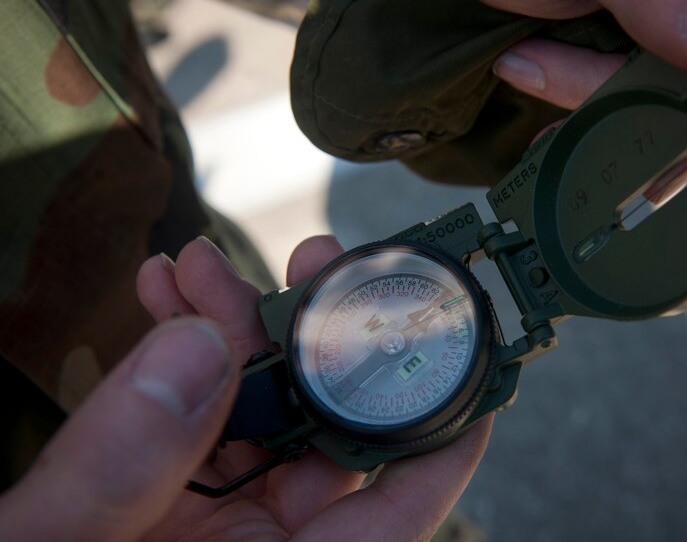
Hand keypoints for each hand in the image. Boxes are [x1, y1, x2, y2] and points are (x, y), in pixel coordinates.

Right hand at [0, 236, 491, 540]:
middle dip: (315, 334)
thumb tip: (197, 351)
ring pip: (259, 402)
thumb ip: (122, 469)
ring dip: (232, 324)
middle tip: (311, 264)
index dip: (446, 435)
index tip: (471, 361)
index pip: (398, 508)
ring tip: (196, 268)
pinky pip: (198, 409)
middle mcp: (263, 540)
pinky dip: (179, 350)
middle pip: (326, 427)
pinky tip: (160, 300)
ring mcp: (217, 513)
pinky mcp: (171, 488)